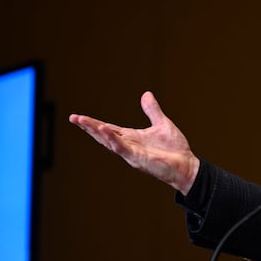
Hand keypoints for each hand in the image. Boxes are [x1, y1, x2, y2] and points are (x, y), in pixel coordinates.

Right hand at [69, 91, 200, 194]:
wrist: (187, 165)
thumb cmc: (175, 149)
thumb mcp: (162, 124)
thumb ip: (152, 110)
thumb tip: (146, 94)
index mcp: (131, 137)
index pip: (108, 128)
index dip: (94, 123)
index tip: (78, 117)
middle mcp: (128, 145)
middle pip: (103, 134)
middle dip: (88, 126)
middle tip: (73, 118)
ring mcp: (131, 153)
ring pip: (108, 141)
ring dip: (95, 131)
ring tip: (82, 121)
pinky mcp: (138, 158)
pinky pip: (122, 147)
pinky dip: (112, 139)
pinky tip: (103, 129)